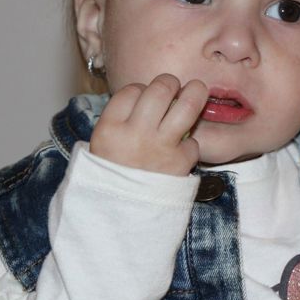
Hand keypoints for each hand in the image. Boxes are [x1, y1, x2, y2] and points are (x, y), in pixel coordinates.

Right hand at [89, 73, 207, 175]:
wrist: (117, 217)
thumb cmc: (111, 178)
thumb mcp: (101, 147)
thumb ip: (120, 120)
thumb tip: (144, 95)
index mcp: (110, 128)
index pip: (131, 90)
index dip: (141, 89)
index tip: (143, 96)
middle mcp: (135, 134)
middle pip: (160, 90)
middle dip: (170, 83)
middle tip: (173, 86)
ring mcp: (160, 148)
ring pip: (187, 105)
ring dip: (195, 94)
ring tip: (197, 90)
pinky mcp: (179, 164)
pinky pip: (193, 142)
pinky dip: (190, 145)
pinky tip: (182, 149)